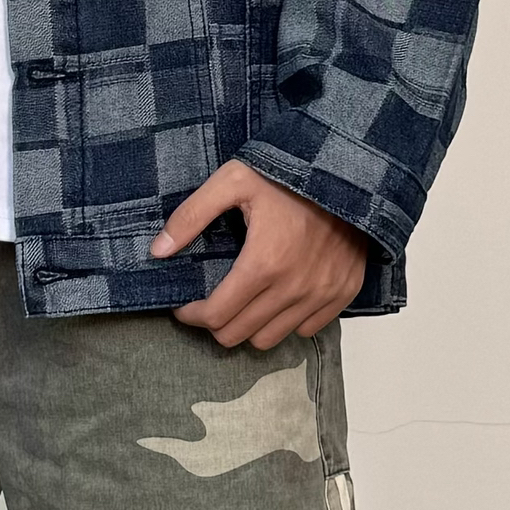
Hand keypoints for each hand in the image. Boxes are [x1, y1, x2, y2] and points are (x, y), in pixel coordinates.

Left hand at [151, 159, 368, 347]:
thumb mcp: (233, 180)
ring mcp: (321, 294)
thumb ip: (191, 215)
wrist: (351, 170)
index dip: (192, 315)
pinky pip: (306, 329)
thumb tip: (158, 251)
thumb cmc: (289, 174)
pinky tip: (276, 298)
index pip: (216, 316)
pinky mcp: (343, 293)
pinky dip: (286, 321)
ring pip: (269, 339)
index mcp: (264, 263)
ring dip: (249, 326)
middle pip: (238, 334)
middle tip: (210, 304)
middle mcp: (294, 287)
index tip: (185, 305)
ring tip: (242, 303)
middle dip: (216, 323)